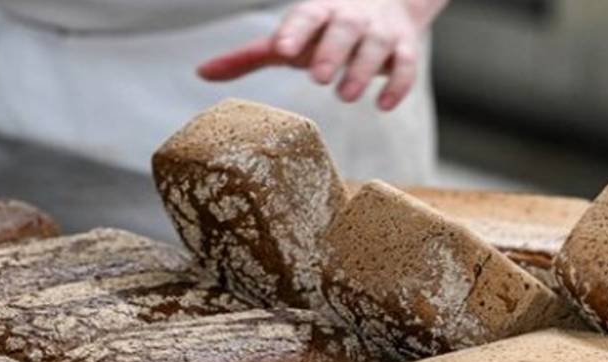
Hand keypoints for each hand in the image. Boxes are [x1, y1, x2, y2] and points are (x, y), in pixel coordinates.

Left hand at [198, 0, 448, 110]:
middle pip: (344, 30)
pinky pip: (406, 65)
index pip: (306, 16)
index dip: (294, 31)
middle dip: (332, 51)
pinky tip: (382, 105)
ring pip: (375, 47)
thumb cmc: (324, 29)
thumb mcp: (289, 37)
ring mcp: (380, 33)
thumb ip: (249, 56)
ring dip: (362, 71)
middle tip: (318, 78)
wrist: (387, 3)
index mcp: (318, 11)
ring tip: (345, 95)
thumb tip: (201, 73)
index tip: (282, 49)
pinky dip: (398, 85)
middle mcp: (351, 18)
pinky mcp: (405, 48)